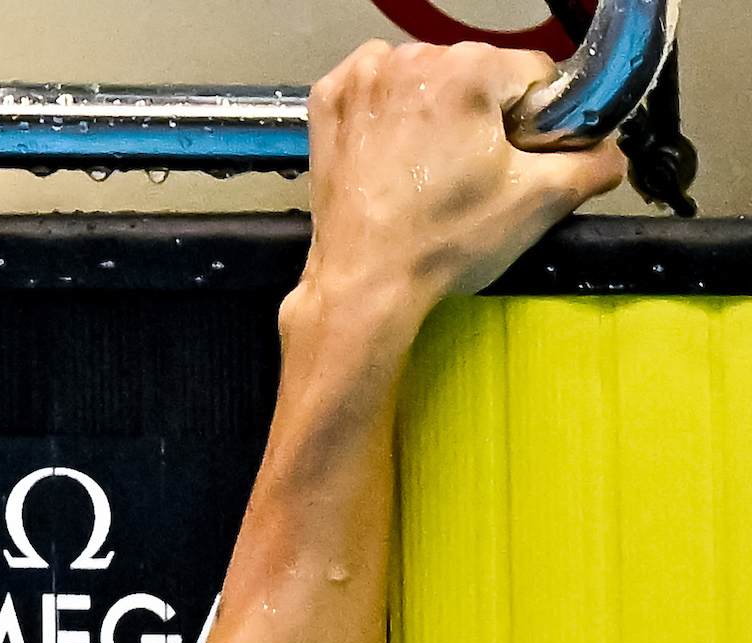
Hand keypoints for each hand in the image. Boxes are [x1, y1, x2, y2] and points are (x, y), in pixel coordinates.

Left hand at [303, 41, 625, 314]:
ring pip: (428, 77)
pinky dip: (391, 109)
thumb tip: (610, 150)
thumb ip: (594, 162)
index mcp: (467, 71)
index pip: (532, 73)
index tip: (517, 155)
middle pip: (477, 72)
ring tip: (428, 168)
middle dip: (483, 113)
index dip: (534, 118)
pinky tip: (395, 151)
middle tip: (467, 171)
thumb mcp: (540, 201)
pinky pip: (378, 86)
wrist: (364, 284)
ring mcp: (362, 80)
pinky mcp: (330, 102)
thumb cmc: (440, 244)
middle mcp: (409, 60)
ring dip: (436, 109)